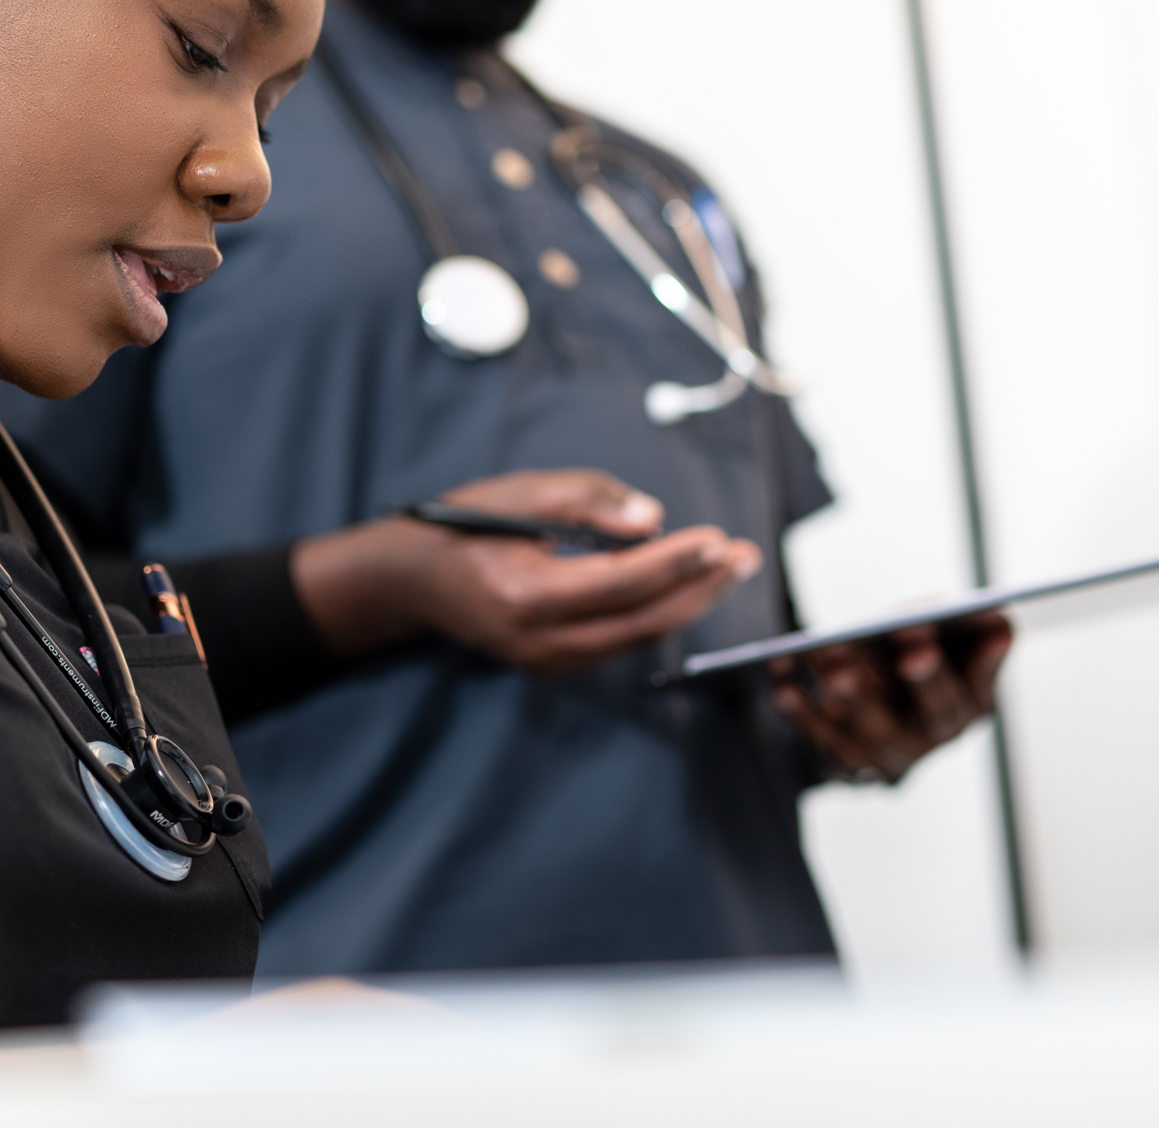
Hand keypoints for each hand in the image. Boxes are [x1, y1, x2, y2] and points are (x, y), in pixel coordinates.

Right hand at [289, 468, 761, 674]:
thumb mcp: (519, 494)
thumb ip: (586, 501)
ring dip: (687, 602)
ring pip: (636, 637)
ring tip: (728, 566)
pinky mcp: (555, 663)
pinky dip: (657, 611)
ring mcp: (547, 661)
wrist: (414, 580)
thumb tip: (651, 520)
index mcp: (525, 597)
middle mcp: (539, 642)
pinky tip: (683, 584)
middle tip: (744, 557)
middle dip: (700, 589)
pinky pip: (619, 640)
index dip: (674, 563)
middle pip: (641, 622)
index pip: (620, 584)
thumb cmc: (462, 527)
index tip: (717, 539)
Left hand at [768, 613, 1011, 784]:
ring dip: (856, 692)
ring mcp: (895, 753)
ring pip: (878, 729)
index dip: (984, 660)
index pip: (984, 681)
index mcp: (973, 700)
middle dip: (928, 675)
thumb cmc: (905, 664)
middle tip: (913, 644)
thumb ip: (946, 623)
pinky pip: (825, 740)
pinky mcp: (851, 764)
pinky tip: (784, 686)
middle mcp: (939, 733)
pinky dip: (803, 712)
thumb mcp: (932, 639)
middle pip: (939, 710)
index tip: (984, 632)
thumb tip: (959, 615)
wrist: (864, 716)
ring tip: (833, 658)